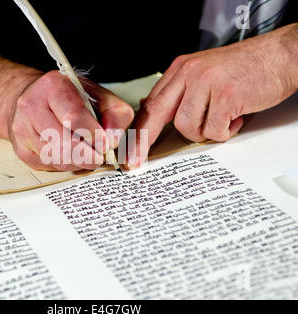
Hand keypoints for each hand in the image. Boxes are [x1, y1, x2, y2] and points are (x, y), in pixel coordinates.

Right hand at [9, 70, 133, 170]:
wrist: (34, 97)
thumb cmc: (69, 97)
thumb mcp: (99, 95)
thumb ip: (115, 114)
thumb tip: (112, 140)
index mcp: (53, 86)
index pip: (74, 117)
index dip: (94, 135)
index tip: (105, 143)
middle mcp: (32, 106)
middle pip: (64, 144)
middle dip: (88, 155)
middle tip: (99, 156)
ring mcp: (22, 129)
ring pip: (56, 159)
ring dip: (78, 163)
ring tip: (87, 155)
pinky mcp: (21, 149)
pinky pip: (48, 166)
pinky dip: (66, 165)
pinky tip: (71, 155)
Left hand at [128, 23, 297, 168]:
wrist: (280, 56)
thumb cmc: (245, 69)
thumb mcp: (204, 74)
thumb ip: (179, 93)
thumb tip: (153, 111)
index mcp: (181, 69)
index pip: (151, 104)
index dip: (139, 129)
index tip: (131, 149)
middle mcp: (189, 73)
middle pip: (156, 113)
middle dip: (143, 141)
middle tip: (136, 160)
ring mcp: (206, 83)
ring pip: (187, 126)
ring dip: (204, 132)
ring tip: (221, 120)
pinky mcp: (224, 95)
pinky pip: (213, 130)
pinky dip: (224, 131)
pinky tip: (234, 118)